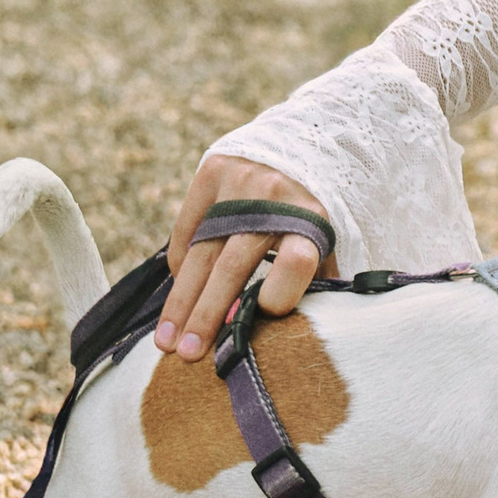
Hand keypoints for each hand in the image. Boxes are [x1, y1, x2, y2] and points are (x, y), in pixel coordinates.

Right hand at [155, 155, 333, 361]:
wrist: (306, 141)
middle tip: (189, 355)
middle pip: (234, 267)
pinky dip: (181, 267)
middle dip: (208, 316)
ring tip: (167, 341)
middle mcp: (274, 200)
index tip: (263, 317)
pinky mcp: (214, 171)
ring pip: (201, 253)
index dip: (280, 293)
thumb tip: (300, 336)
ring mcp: (239, 183)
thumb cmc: (318, 210)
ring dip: (181, 302)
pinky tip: (177, 298)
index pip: (295, 261)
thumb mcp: (331, 241)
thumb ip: (316, 279)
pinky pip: (188, 229)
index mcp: (313, 220)